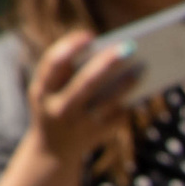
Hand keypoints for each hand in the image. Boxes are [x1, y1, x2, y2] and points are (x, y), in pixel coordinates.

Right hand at [23, 31, 140, 168]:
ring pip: (109, 101)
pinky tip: (141, 88)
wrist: (52, 150)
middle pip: (87, 82)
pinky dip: (130, 100)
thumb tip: (109, 53)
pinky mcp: (98, 136)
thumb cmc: (55, 105)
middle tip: (129, 46)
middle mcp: (59, 109)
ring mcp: (79, 125)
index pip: (54, 63)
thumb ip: (68, 72)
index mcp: (41, 90)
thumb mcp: (50, 90)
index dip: (71, 47)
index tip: (90, 35)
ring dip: (128, 83)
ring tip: (143, 68)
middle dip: (108, 63)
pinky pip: (119, 115)